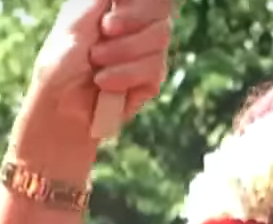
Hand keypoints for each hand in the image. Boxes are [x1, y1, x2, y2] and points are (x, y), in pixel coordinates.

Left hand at [20, 0, 171, 143]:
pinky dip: (127, 75)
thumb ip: (95, 6)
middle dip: (133, 19)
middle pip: (160, 9)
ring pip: (159, 38)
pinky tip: (107, 84)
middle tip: (106, 30)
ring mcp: (146, 51)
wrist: (63, 110)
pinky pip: (155, 68)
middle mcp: (134, 25)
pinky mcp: (152, 77)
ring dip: (124, 52)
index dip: (141, 1)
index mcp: (113, 7)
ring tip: (96, 65)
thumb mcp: (72, 28)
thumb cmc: (59, 68)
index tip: (113, 15)